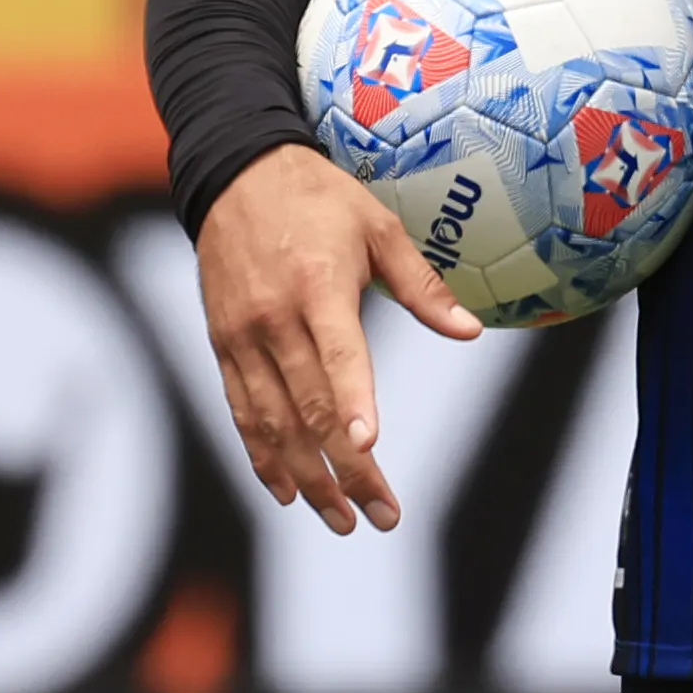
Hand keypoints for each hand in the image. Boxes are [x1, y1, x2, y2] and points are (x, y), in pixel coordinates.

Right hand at [189, 143, 481, 538]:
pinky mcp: (222, 344)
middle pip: (310, 406)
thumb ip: (421, 286)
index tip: (370, 446)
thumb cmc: (318, 198)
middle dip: (347, 467)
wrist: (235, 172)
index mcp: (319, 285)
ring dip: (308, 476)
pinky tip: (287, 490)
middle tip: (381, 515)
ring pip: (273, 421)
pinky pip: (241, 411)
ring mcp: (243, 335)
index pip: (338, 354)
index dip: (354, 402)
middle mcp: (275, 317)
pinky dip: (262, 455)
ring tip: (341, 519)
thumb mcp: (379, 227)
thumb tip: (469, 333)